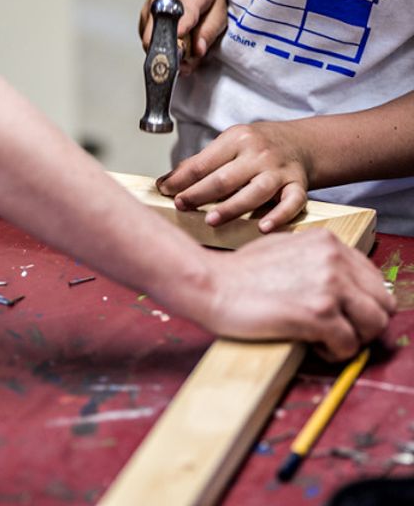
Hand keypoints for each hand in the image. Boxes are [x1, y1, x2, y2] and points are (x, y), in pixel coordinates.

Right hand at [140, 0, 226, 73]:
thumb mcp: (219, 8)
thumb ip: (210, 31)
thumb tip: (198, 51)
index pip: (183, 16)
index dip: (181, 33)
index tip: (180, 48)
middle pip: (159, 33)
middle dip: (171, 55)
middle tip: (186, 65)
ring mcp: (150, 8)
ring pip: (151, 42)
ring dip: (166, 55)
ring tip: (182, 55)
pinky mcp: (142, 19)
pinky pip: (149, 42)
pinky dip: (161, 49)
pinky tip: (173, 44)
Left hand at [158, 122, 311, 231]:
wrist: (302, 142)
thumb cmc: (258, 147)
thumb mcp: (229, 145)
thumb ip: (199, 164)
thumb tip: (165, 183)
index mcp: (237, 140)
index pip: (203, 163)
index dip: (182, 180)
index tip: (166, 191)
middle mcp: (259, 154)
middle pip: (225, 178)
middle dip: (199, 194)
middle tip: (181, 206)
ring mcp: (279, 171)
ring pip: (254, 192)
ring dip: (231, 208)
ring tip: (211, 220)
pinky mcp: (297, 186)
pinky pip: (291, 203)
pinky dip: (278, 216)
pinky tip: (263, 228)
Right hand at [202, 228, 395, 360]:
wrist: (211, 284)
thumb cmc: (241, 271)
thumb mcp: (285, 248)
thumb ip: (318, 260)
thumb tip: (343, 284)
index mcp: (328, 242)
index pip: (374, 280)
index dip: (363, 303)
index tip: (345, 315)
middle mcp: (334, 259)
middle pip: (382, 303)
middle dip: (364, 323)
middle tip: (339, 330)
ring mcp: (328, 286)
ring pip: (374, 325)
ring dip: (354, 338)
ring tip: (326, 339)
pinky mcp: (318, 314)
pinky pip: (349, 345)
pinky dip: (334, 352)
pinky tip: (311, 344)